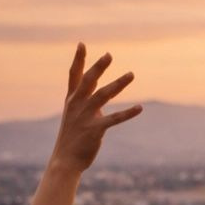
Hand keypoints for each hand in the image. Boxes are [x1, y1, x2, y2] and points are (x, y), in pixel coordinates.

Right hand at [51, 43, 142, 173]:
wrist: (64, 161)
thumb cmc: (72, 137)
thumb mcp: (76, 115)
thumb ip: (89, 102)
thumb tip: (102, 93)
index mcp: (72, 100)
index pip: (74, 75)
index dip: (78, 59)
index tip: (82, 44)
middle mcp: (76, 105)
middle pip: (88, 81)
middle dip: (98, 67)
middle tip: (109, 54)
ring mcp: (84, 117)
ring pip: (103, 96)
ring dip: (118, 84)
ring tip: (132, 74)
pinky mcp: (94, 130)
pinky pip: (114, 119)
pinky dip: (128, 113)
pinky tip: (140, 107)